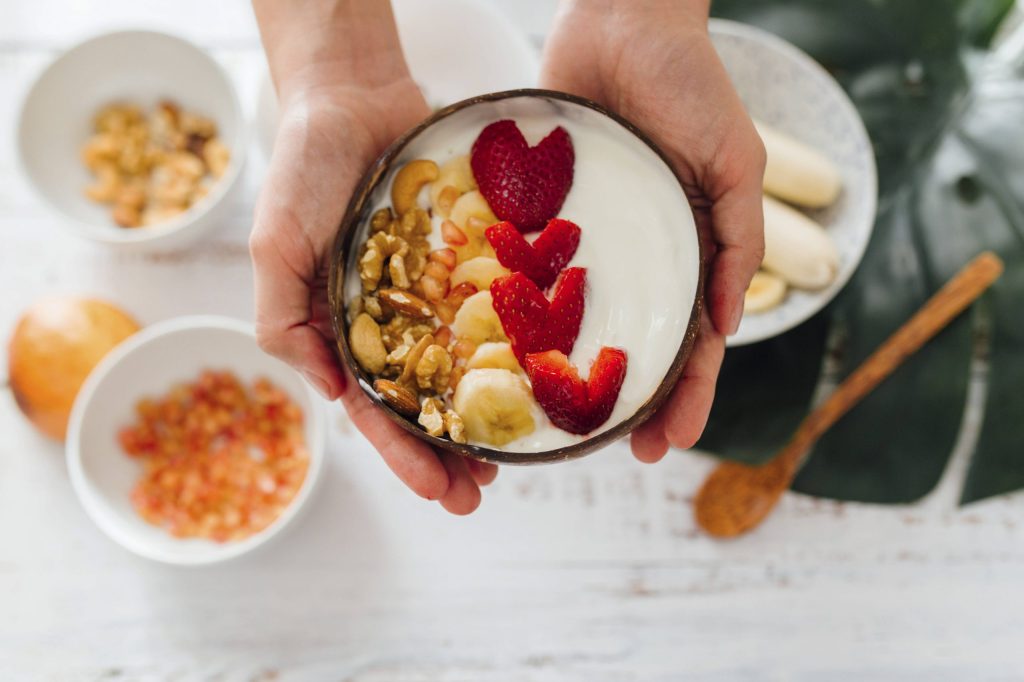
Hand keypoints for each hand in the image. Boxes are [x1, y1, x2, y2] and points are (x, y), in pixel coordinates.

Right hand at [250, 0, 496, 512]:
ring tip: (518, 458)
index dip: (405, 455)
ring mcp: (435, 292)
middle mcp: (393, 321)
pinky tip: (542, 374)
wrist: (354, 93)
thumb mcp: (274, 245)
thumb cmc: (302, 167)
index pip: (375, 410)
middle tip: (484, 496)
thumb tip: (328, 394)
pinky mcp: (469, 259)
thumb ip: (284, 320)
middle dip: (451, 454)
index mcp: (343, 330)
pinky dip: (516, 343)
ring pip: (468, 367)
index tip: (439, 492)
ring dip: (489, 415)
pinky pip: (496, 306)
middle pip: (427, 403)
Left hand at [541, 0, 765, 460]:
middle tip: (610, 452)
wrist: (621, 17)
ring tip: (551, 422)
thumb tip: (725, 324)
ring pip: (571, 322)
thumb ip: (737, 238)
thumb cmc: (690, 86)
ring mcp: (582, 242)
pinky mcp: (534, 216)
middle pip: (628, 345)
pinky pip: (523, 270)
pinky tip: (499, 351)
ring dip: (566, 374)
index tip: (668, 443)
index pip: (690, 342)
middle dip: (626, 404)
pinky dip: (514, 311)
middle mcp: (633, 257)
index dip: (684, 396)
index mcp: (686, 253)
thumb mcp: (734, 161)